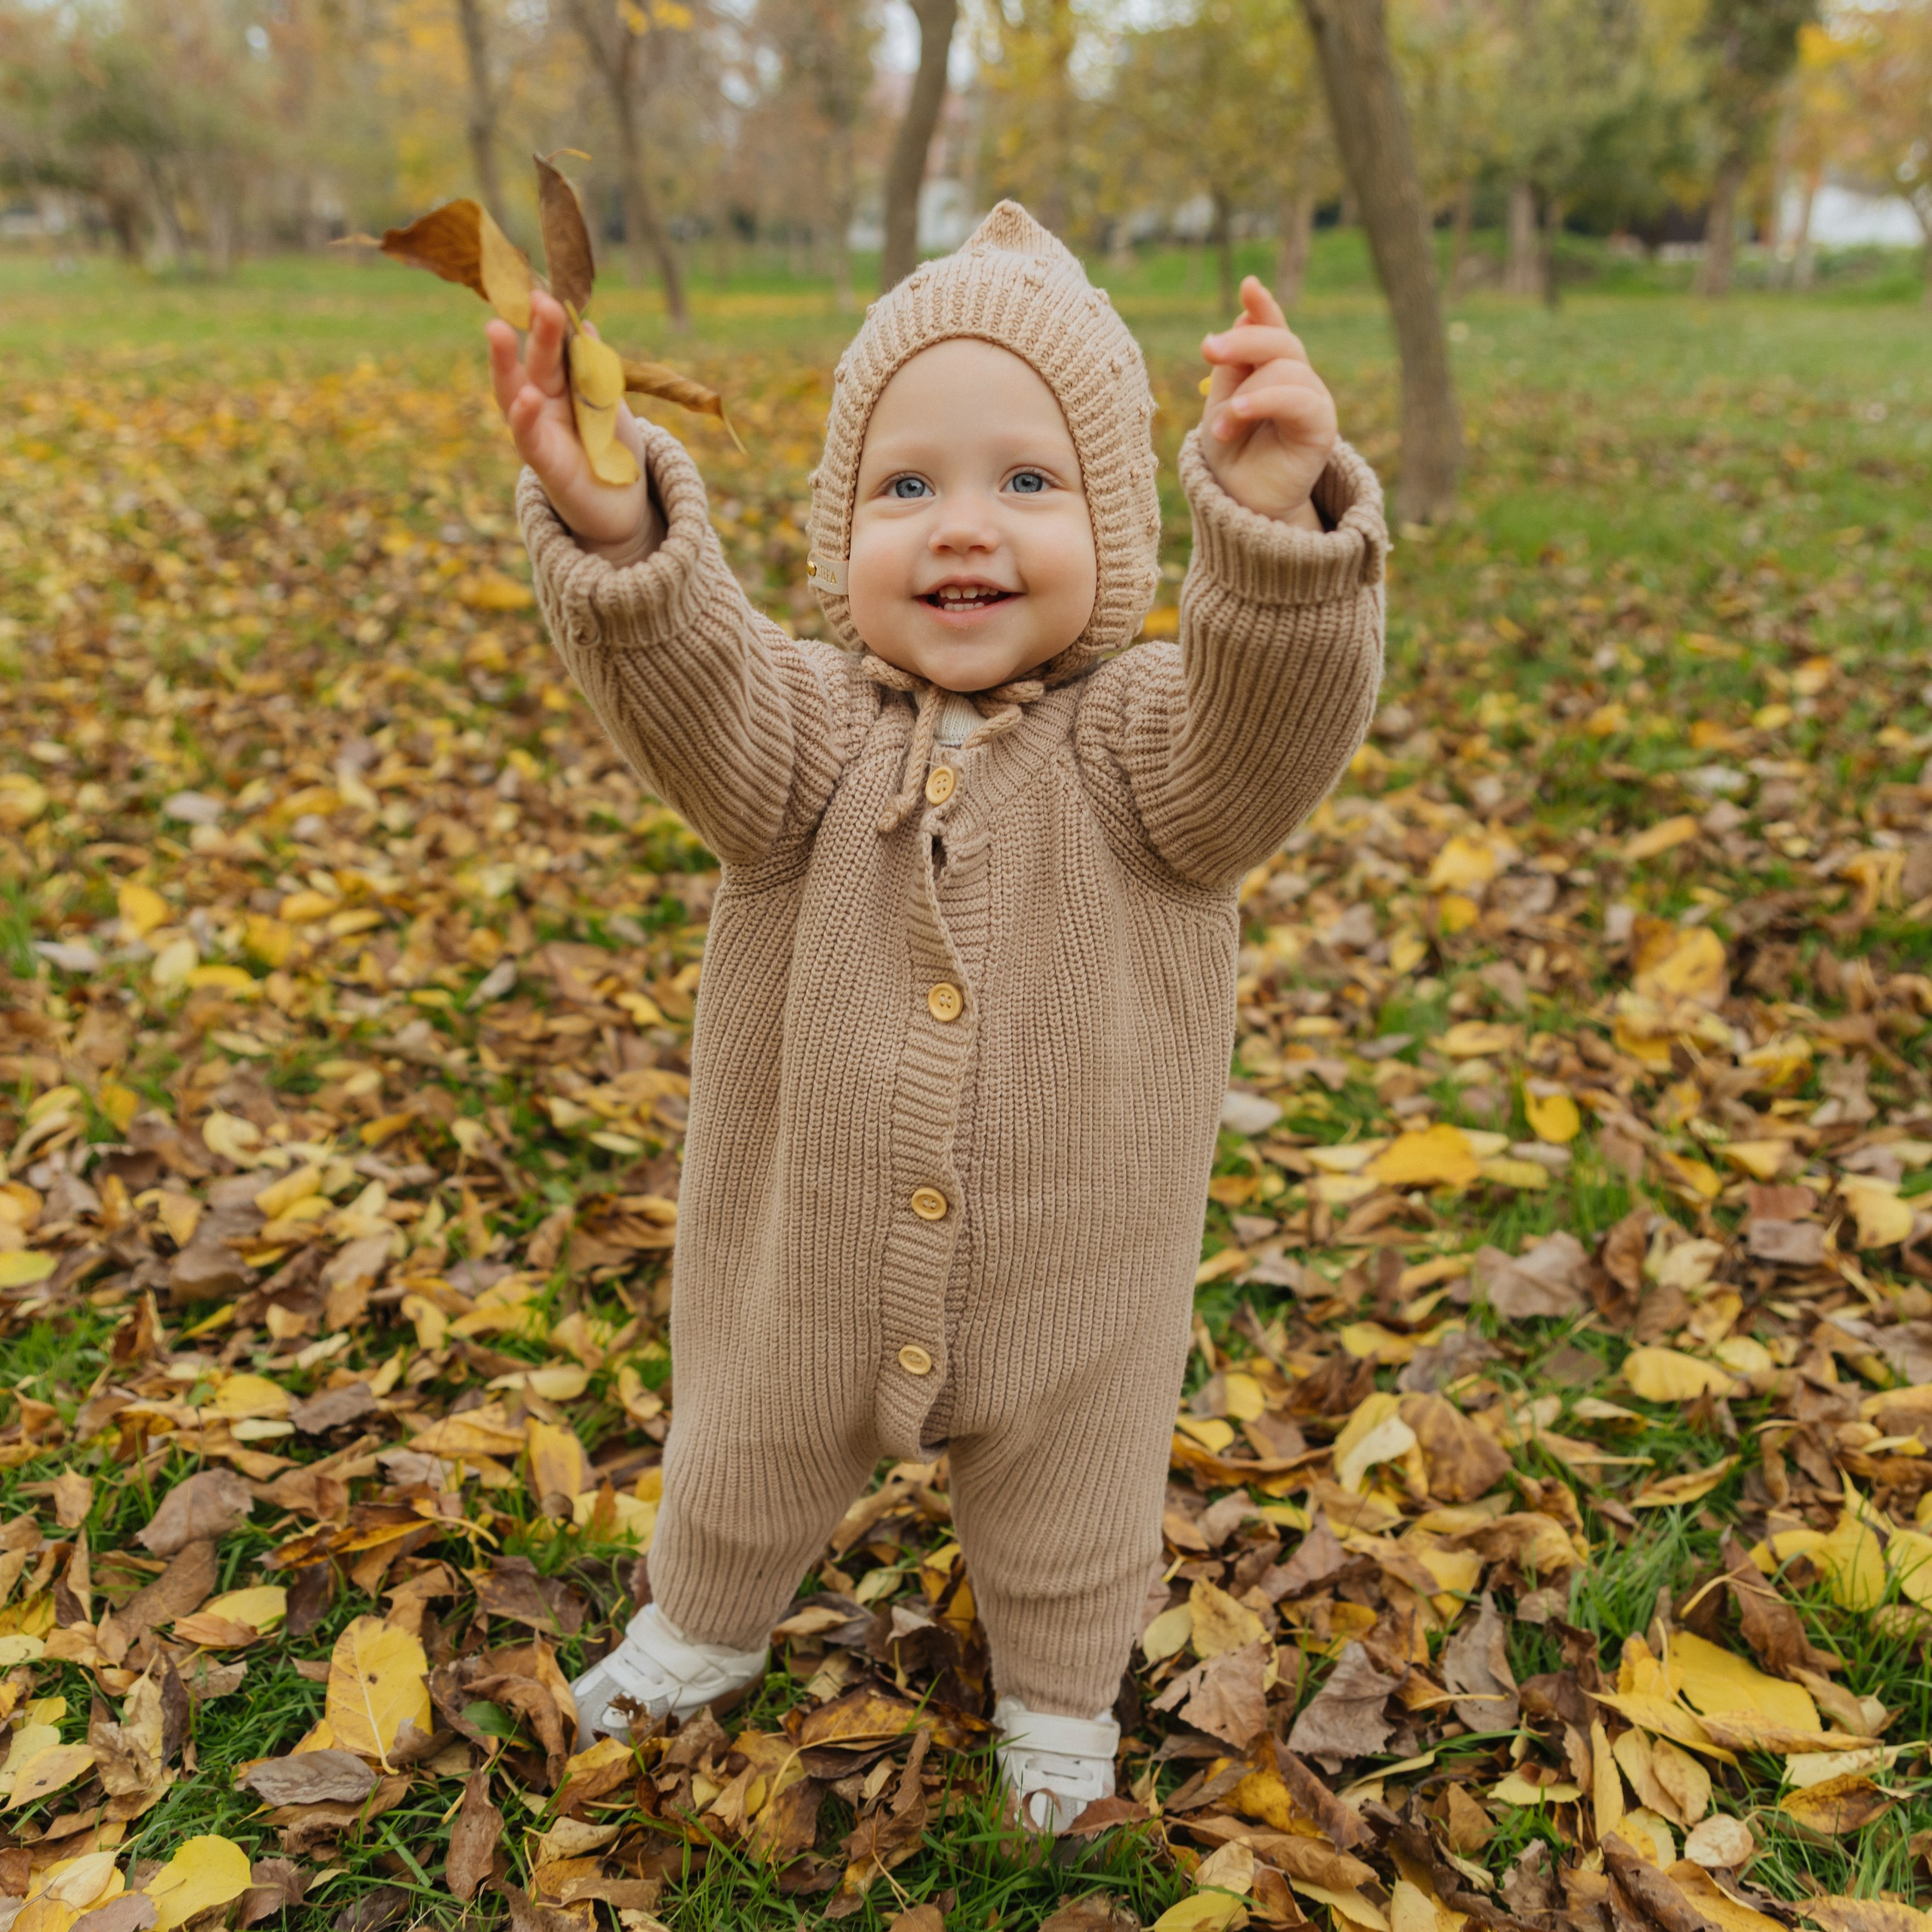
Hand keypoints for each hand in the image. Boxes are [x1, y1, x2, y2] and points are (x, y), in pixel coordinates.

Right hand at [487, 288, 661, 555]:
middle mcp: (544, 402)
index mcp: (563, 384)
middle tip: (536, 298)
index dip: (550, 321)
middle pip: (538, 361)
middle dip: (537, 330)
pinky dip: (525, 417)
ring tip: (499, 331)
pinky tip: (526, 397)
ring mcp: (539, 431)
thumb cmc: (611, 449)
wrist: (621, 505)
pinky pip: (528, 438)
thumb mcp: (610, 405)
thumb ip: (598, 371)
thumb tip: (588, 326)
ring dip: (506, 363)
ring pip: (515, 392)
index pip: (554, 346)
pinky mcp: (543, 463)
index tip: (547, 290)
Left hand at [1197, 277, 1337, 529]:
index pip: (1270, 329)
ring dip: (1246, 394)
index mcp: (1270, 370)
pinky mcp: (1321, 427)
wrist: (1242, 507)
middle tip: (1208, 349)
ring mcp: (1311, 401)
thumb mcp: (1221, 403)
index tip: (1248, 286)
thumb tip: (1243, 318)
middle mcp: (1296, 380)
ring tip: (1220, 428)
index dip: (1263, 306)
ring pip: (1286, 369)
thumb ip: (1232, 365)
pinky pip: (1301, 399)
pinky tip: (1238, 414)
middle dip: (1244, 341)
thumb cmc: (1230, 457)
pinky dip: (1267, 400)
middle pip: (1279, 343)